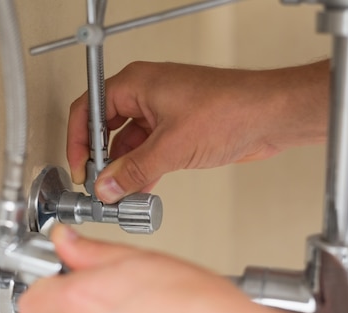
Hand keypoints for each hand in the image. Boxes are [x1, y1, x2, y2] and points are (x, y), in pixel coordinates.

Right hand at [67, 62, 326, 202]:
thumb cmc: (231, 109)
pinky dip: (142, 169)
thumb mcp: (172, 146)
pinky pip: (149, 151)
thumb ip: (135, 170)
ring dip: (123, 169)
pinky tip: (140, 188)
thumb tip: (108, 185)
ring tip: (120, 193)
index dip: (77, 140)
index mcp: (137, 83)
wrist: (270, 117)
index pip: (89, 109)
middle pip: (106, 127)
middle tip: (99, 184)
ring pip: (129, 143)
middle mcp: (147, 94)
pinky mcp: (178, 130)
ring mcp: (163, 112)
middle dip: (101, 158)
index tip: (79, 167)